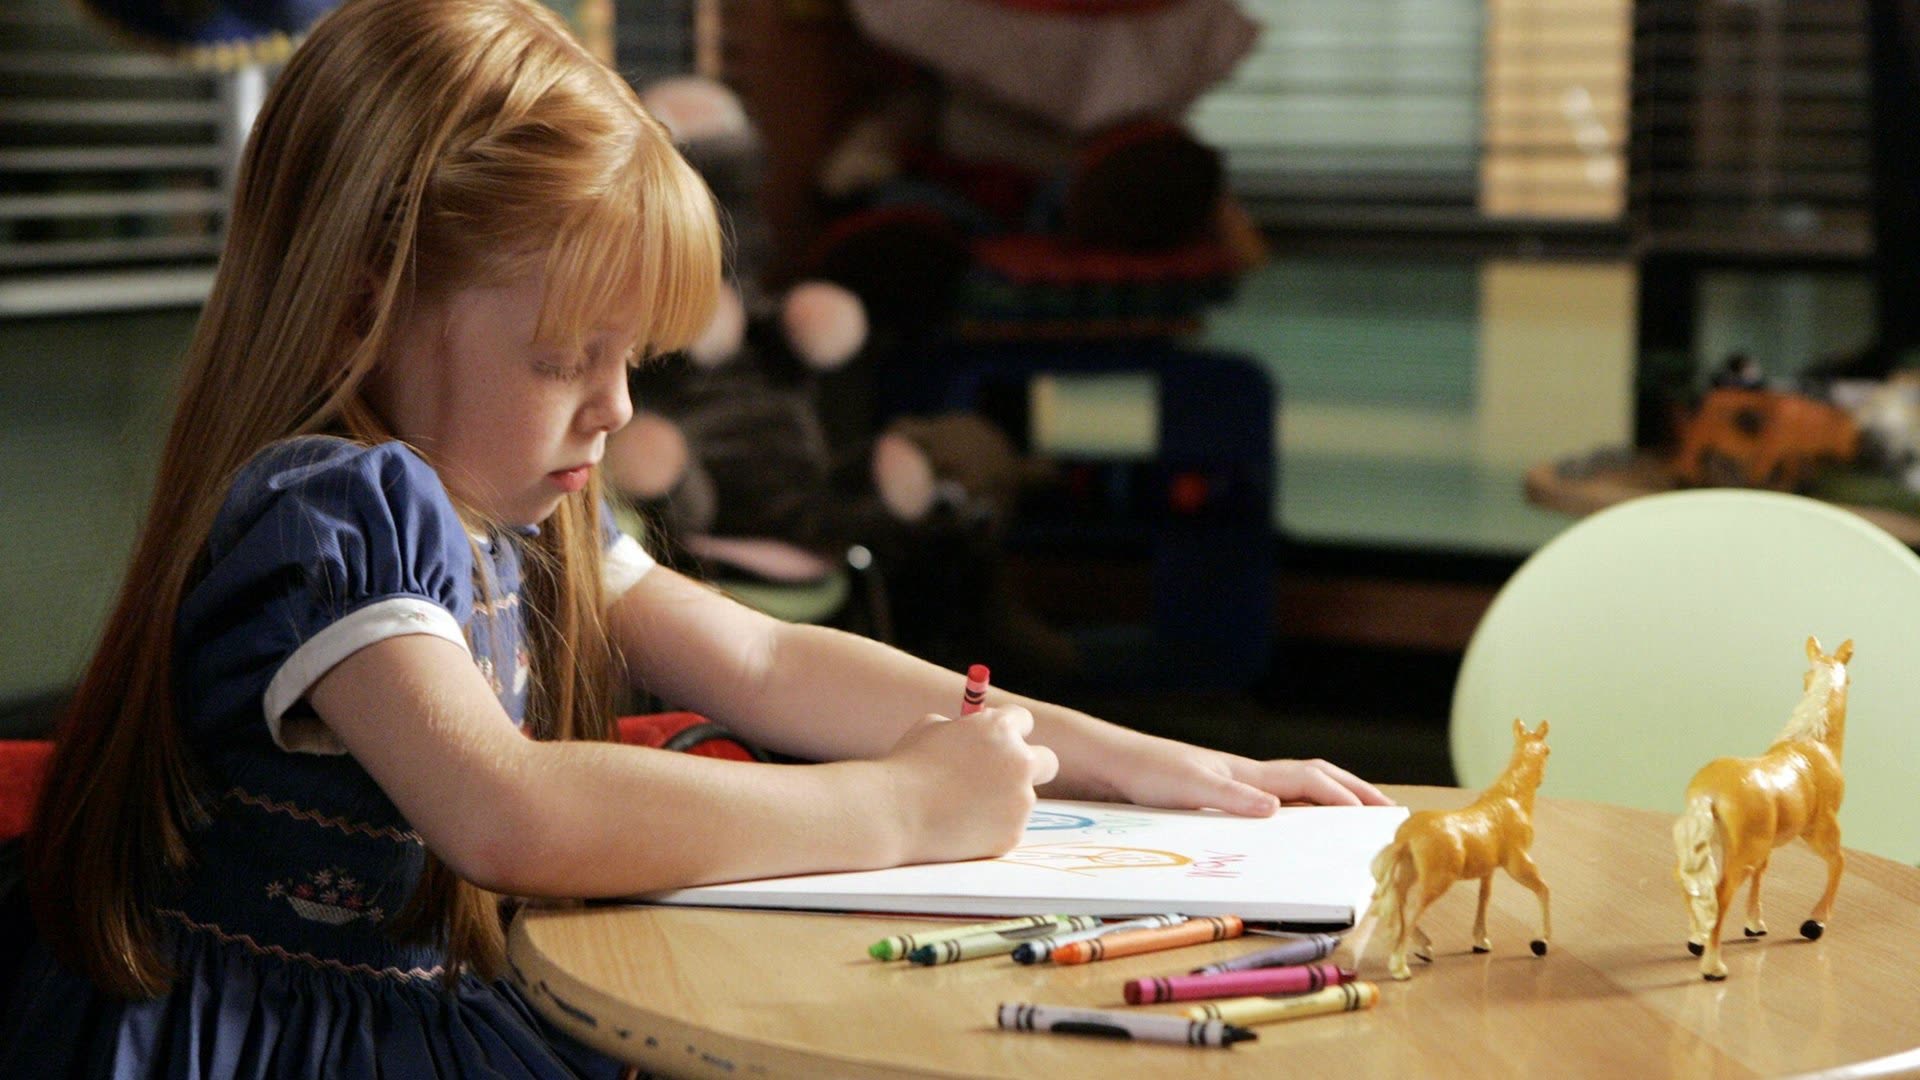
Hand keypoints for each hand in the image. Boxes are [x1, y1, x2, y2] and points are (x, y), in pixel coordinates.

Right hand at [880, 705, 1058, 863]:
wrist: (894, 814)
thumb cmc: (906, 767)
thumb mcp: (930, 728)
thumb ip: (962, 728)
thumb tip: (976, 732)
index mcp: (1000, 728)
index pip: (1025, 720)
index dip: (1011, 730)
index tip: (1002, 741)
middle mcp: (1020, 762)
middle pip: (1047, 761)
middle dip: (1030, 766)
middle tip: (1007, 776)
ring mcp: (1020, 802)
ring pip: (1022, 799)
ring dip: (1003, 801)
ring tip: (960, 808)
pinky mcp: (1013, 835)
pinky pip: (1008, 828)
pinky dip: (990, 828)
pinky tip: (959, 827)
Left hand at [1086, 735, 1391, 816]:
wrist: (1111, 764)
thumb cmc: (1148, 773)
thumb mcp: (1190, 787)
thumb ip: (1233, 797)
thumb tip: (1277, 809)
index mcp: (1249, 773)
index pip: (1311, 780)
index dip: (1346, 795)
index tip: (1376, 815)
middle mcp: (1249, 777)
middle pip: (1314, 778)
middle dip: (1352, 792)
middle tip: (1385, 811)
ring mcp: (1236, 785)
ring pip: (1297, 788)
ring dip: (1330, 799)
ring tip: (1357, 818)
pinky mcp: (1220, 796)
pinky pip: (1274, 801)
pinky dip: (1300, 810)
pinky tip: (1300, 827)